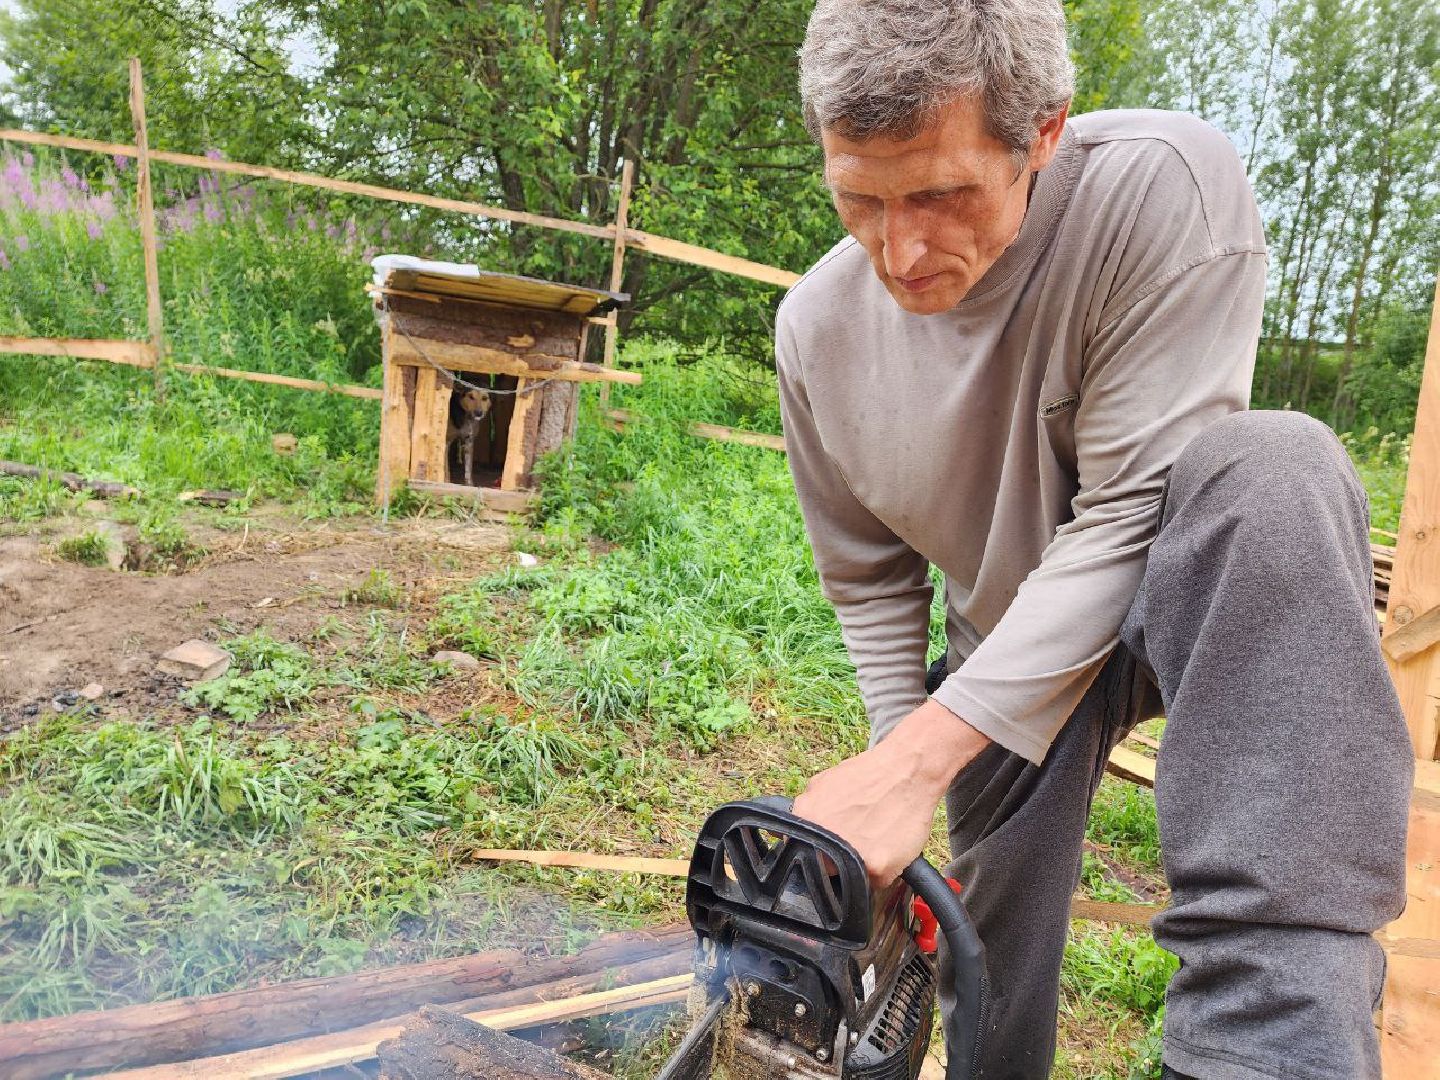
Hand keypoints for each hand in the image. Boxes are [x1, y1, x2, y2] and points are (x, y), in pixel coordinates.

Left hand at [792, 699, 989, 887]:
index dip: (813, 853)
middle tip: (852, 844)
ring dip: (858, 868)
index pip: (799, 855)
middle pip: (823, 870)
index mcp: (806, 823)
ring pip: (850, 879)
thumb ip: (804, 812)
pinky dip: (881, 870)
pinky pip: (875, 881)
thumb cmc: (867, 774)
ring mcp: (851, 860)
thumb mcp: (821, 785)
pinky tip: (888, 847)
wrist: (908, 769)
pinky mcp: (878, 869)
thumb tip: (785, 834)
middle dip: (834, 861)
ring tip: (873, 842)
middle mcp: (824, 845)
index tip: (824, 850)